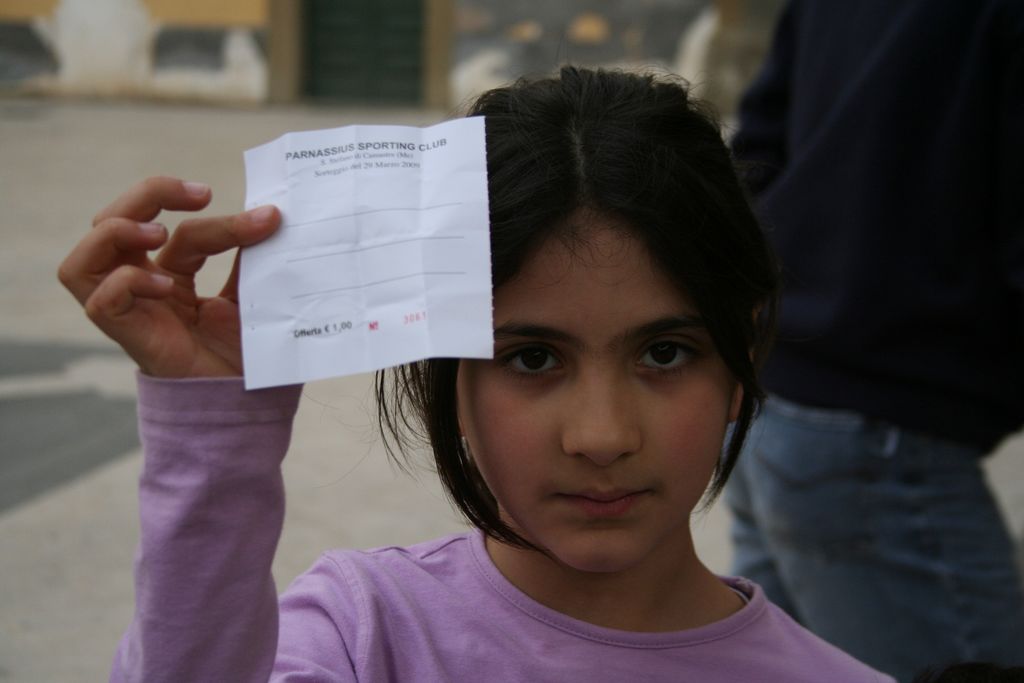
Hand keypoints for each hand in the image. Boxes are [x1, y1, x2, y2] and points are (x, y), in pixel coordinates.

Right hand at [58, 176, 279, 377]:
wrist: (250, 405)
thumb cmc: (247, 355)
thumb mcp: (253, 298)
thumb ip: (251, 260)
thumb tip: (270, 213)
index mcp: (172, 275)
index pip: (179, 229)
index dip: (215, 214)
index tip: (266, 215)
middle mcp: (143, 288)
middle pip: (112, 222)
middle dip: (149, 194)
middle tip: (201, 194)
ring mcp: (131, 311)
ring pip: (85, 258)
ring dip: (118, 231)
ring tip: (162, 233)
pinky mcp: (128, 336)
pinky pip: (101, 300)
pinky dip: (128, 281)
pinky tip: (167, 288)